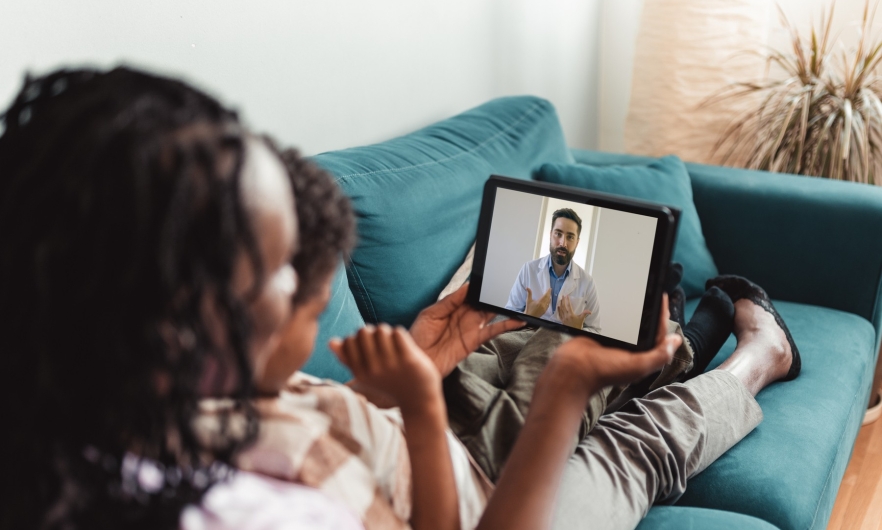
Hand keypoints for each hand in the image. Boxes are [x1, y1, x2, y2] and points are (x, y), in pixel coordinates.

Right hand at [330, 324, 440, 412]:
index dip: (359, 339)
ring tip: (393, 344)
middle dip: (373, 332)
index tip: (370, 347)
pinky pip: (398, 332)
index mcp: (360, 373)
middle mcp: (373, 369)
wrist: (419, 401)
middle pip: (364, 331)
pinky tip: (404, 346)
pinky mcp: (408, 359)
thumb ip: (348, 359)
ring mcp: (391, 364)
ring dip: (388, 333)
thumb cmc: (391, 384)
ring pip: (381, 329)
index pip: (349, 340)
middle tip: (383, 343)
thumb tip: (331, 342)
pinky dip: (401, 336)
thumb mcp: (366, 376)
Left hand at [409, 283, 524, 376]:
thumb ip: (449, 301)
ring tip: (518, 299)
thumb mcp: (430, 314)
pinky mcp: (475, 340)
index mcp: (452, 306)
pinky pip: (494, 331)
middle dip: (494, 293)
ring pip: (491, 313)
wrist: (418, 361)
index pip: (469, 292)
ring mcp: (471, 327)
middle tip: (507, 285)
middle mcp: (464, 315)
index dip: (480, 285)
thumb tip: (466, 287)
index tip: (490, 276)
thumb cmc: (419, 338)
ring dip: (503, 307)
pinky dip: (507, 325)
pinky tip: (518, 320)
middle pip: (483, 301)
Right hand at [525, 287, 551, 317]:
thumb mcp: (528, 300)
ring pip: (549, 302)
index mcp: (540, 302)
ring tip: (549, 294)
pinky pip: (548, 305)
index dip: (548, 292)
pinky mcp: (545, 311)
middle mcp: (543, 305)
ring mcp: (545, 308)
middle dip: (549, 294)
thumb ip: (529, 294)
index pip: (545, 296)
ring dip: (549, 297)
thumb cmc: (529, 308)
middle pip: (548, 298)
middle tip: (550, 290)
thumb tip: (527, 287)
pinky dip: (549, 302)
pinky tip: (548, 300)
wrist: (530, 316)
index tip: (550, 289)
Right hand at [545, 294, 680, 393]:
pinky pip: (615, 320)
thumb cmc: (604, 370)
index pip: (658, 334)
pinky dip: (618, 311)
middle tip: (652, 292)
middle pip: (645, 327)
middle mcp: (631, 349)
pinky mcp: (603, 334)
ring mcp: (616, 340)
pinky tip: (619, 300)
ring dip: (634, 310)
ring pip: (630, 322)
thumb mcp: (636, 366)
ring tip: (638, 293)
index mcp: (641, 356)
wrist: (572, 368)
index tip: (663, 298)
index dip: (663, 316)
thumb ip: (658, 356)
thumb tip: (676, 341)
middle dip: (650, 312)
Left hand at [557, 295, 590, 328]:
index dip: (567, 300)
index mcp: (571, 315)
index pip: (569, 306)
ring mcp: (563, 318)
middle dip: (563, 301)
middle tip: (562, 296)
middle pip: (564, 307)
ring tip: (560, 299)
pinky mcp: (562, 320)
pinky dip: (558, 310)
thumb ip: (585, 314)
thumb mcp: (582, 319)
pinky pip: (559, 314)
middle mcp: (566, 316)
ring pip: (561, 310)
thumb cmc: (578, 325)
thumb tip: (590, 311)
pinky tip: (558, 306)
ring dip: (560, 304)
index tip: (567, 296)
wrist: (574, 331)